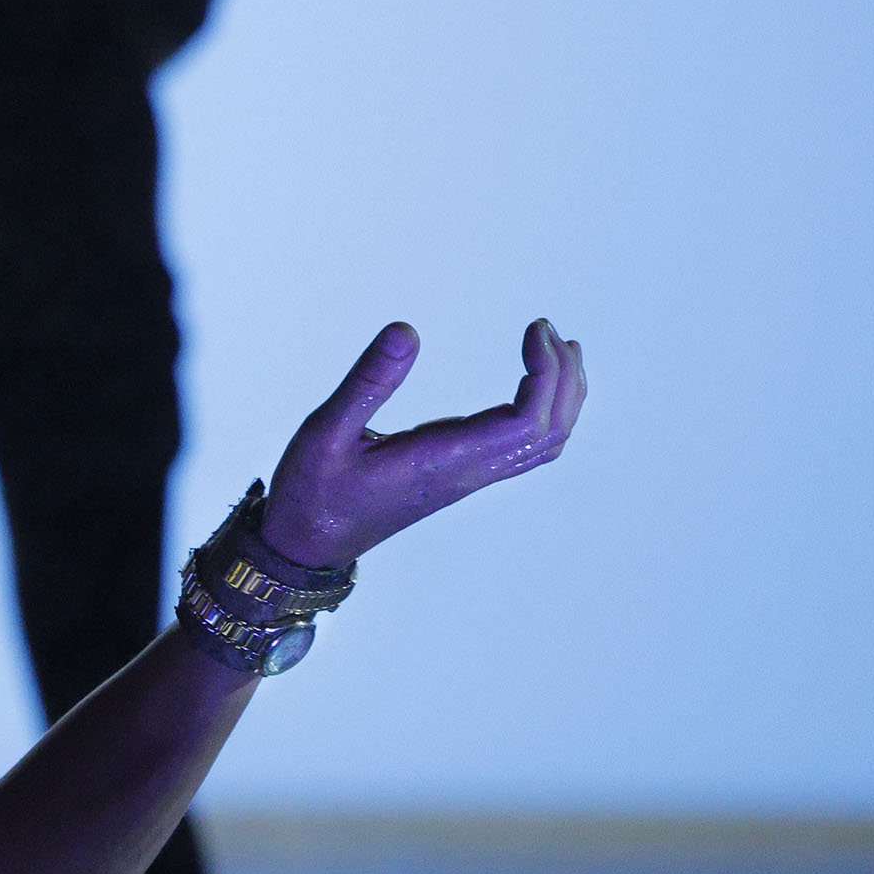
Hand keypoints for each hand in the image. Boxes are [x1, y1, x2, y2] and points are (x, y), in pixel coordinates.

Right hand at [259, 319, 586, 570]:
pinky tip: (532, 390)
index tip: (533, 329)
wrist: (308, 546)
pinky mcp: (459, 477)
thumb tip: (407, 330)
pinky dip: (542, 415)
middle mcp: (466, 473)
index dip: (546, 373)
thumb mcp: (326, 431)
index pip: (528, 422)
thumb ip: (368, 381)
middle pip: (550, 432)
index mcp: (444, 461)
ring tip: (557, 349)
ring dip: (561, 397)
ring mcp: (467, 478)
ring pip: (543, 444)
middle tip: (548, 328)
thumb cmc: (312, 493)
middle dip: (564, 378)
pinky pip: (522, 450)